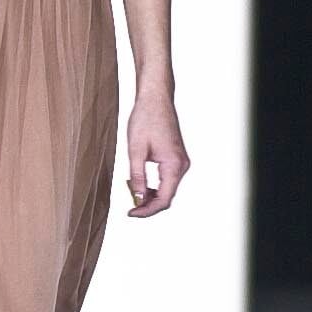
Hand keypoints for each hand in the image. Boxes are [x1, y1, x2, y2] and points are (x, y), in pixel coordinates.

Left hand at [124, 91, 189, 216]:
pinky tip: (140, 182)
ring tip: (132, 191)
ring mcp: (181, 161)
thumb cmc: (145, 119)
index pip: (164, 199)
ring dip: (150, 194)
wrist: (155, 99)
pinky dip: (154, 185)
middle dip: (148, 204)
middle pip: (167, 197)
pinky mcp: (176, 158)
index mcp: (174, 165)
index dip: (147, 210)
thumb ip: (137, 177)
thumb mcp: (136, 150)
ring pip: (167, 188)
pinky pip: (167, 179)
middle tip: (129, 206)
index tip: (131, 213)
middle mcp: (182, 165)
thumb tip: (137, 198)